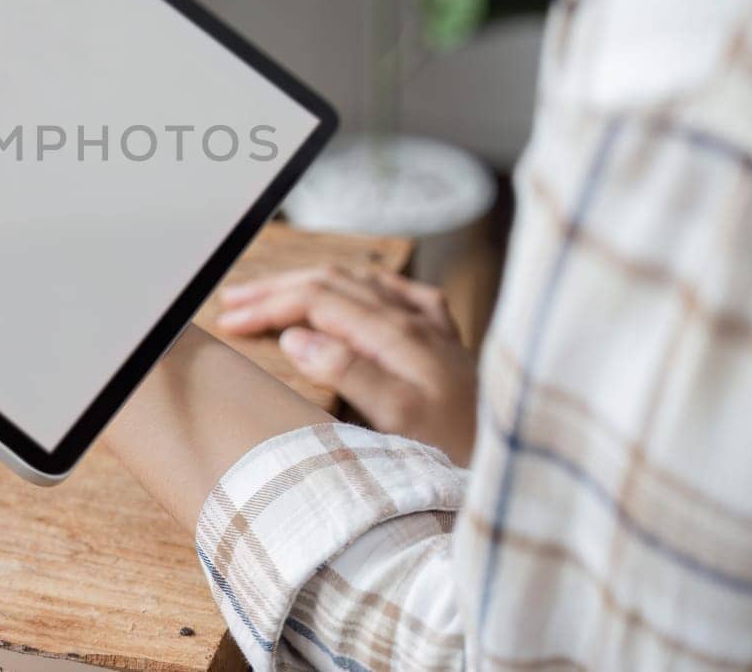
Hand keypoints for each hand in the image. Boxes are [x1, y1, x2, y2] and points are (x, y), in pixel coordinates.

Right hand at [216, 266, 477, 465]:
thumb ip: (351, 372)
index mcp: (397, 334)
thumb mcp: (401, 420)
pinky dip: (361, 286)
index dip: (269, 306)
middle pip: (332, 284)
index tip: (229, 321)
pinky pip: (398, 295)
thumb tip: (298, 338)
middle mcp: (415, 321)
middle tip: (232, 303)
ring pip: (359, 284)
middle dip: (277, 289)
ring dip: (309, 284)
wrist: (522, 466)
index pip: (317, 300)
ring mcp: (432, 329)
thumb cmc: (462, 452)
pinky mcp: (446, 343)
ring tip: (274, 293)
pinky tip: (356, 290)